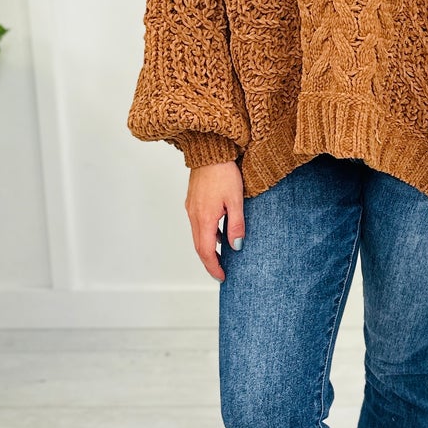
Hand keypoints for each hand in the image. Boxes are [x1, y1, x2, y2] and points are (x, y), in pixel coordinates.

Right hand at [185, 160, 245, 280]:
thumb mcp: (236, 200)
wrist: (210, 151)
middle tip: (221, 273)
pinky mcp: (192, 202)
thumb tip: (236, 247)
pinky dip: (206, 235)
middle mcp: (194, 215)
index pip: (207, 251)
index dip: (214, 266)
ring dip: (208, 249)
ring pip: (197, 236)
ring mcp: (191, 208)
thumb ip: (236, 225)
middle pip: (199, 247)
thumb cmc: (224, 172)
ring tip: (221, 257)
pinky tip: (218, 234)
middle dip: (210, 262)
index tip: (222, 277)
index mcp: (205, 218)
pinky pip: (197, 225)